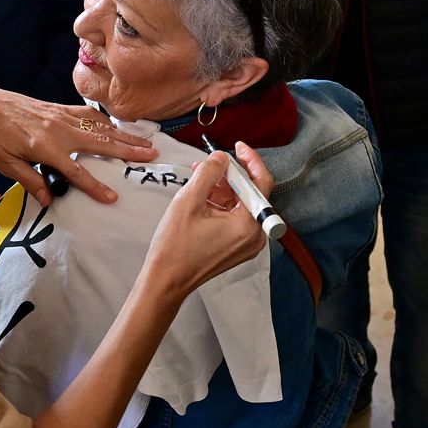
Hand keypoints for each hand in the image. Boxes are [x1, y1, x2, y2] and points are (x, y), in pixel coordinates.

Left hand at [0, 80, 157, 206]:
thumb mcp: (5, 165)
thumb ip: (31, 181)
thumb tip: (50, 201)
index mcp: (44, 147)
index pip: (76, 171)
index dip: (95, 186)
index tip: (112, 198)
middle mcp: (57, 130)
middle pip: (100, 143)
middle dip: (127, 151)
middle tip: (151, 156)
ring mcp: (60, 116)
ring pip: (99, 127)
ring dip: (123, 135)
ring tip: (144, 142)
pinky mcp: (57, 107)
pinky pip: (87, 114)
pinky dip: (106, 121)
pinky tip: (116, 128)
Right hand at [141, 152, 267, 298]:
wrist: (167, 281)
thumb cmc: (175, 246)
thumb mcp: (189, 201)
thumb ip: (209, 173)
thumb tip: (221, 157)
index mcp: (248, 225)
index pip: (261, 183)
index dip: (250, 160)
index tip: (237, 147)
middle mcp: (255, 236)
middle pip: (251, 194)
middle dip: (230, 176)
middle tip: (209, 165)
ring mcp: (247, 244)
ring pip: (242, 205)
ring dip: (223, 189)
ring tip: (199, 181)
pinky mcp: (237, 248)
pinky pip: (236, 218)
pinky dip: (221, 205)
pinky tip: (202, 198)